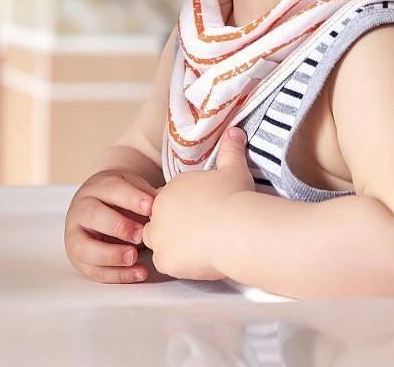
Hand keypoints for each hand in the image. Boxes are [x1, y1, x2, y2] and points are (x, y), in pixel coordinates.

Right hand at [65, 168, 157, 283]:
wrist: (97, 206)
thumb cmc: (118, 198)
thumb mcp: (130, 188)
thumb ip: (145, 194)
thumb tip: (163, 198)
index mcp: (96, 188)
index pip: (111, 190)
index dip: (131, 198)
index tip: (150, 207)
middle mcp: (81, 210)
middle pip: (93, 216)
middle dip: (118, 226)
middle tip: (140, 235)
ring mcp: (75, 236)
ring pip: (85, 248)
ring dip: (111, 255)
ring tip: (134, 257)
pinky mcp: (79, 259)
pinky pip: (95, 271)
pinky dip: (118, 275)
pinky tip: (139, 272)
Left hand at [143, 128, 254, 280]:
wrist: (236, 228)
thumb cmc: (235, 196)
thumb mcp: (234, 169)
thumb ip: (231, 150)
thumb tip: (235, 130)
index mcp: (171, 188)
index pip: (167, 199)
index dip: (181, 208)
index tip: (198, 214)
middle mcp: (159, 210)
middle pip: (158, 220)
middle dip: (171, 226)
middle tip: (196, 233)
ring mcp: (159, 236)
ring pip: (157, 242)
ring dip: (171, 245)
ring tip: (195, 248)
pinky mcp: (164, 259)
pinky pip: (164, 264)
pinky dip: (176, 264)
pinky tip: (195, 261)